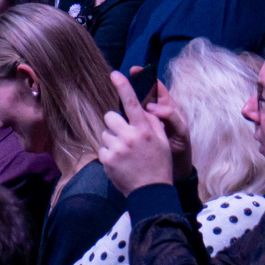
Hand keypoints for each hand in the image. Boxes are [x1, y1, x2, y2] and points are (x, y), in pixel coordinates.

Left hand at [97, 72, 178, 192]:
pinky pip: (102, 148)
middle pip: (110, 117)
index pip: (132, 103)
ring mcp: (116, 148)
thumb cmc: (159, 163)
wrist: (151, 190)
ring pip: (105, 133)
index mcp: (144, 130)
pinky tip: (120, 161)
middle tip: (124, 134)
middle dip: (115, 122)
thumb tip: (141, 109)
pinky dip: (109, 153)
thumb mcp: (161, 140)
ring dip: (112, 139)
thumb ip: (151, 123)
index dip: (123, 86)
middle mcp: (129, 136)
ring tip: (124, 152)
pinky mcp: (106, 159)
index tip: (115, 74)